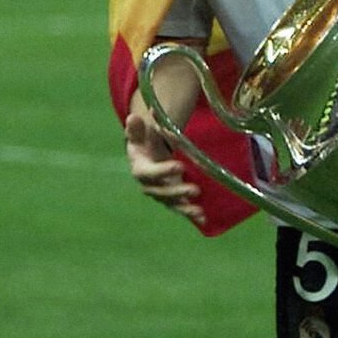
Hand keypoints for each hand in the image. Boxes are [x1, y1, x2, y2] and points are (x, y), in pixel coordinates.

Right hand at [125, 111, 204, 225]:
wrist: (146, 156)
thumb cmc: (143, 142)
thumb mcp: (139, 134)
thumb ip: (137, 128)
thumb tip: (134, 117)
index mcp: (140, 169)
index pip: (150, 173)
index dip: (163, 171)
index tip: (179, 166)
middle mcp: (150, 186)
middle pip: (163, 192)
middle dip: (178, 192)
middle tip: (194, 189)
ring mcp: (162, 195)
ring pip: (172, 204)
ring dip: (185, 208)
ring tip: (199, 210)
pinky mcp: (172, 200)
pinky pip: (181, 209)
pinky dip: (191, 215)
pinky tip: (203, 220)